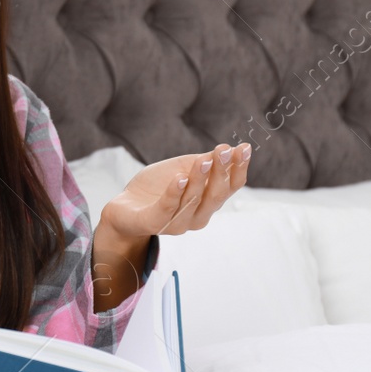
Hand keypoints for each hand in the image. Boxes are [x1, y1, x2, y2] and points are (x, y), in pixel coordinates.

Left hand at [100, 142, 250, 240]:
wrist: (126, 208)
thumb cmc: (158, 188)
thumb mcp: (184, 169)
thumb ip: (205, 162)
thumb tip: (230, 149)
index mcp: (208, 202)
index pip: (230, 187)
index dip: (239, 168)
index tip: (244, 148)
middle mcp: (197, 216)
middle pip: (215, 195)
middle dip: (221, 172)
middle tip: (224, 150)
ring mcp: (176, 223)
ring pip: (192, 200)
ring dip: (199, 179)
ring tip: (203, 160)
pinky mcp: (154, 223)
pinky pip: (166, 209)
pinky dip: (174, 193)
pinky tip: (179, 178)